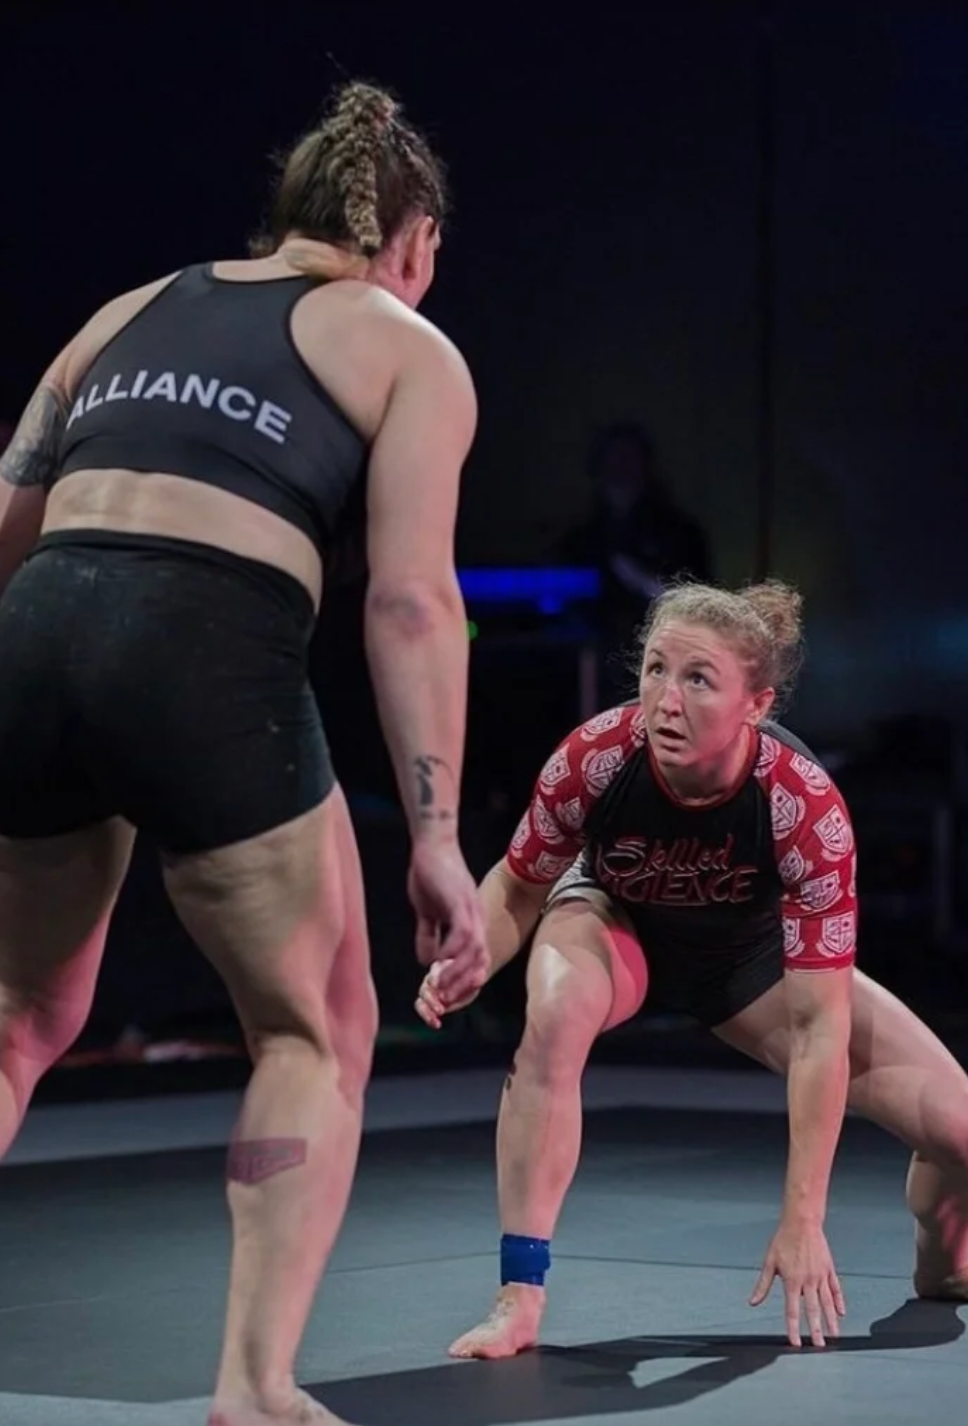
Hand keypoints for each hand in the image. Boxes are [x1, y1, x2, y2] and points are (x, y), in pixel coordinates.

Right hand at [407, 839, 488, 1002]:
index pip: (477, 962)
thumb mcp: (427, 911)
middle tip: (444, 1002)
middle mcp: (477, 920)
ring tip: (439, 988)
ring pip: (474, 952)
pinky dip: (452, 952)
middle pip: (481, 962)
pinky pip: (463, 933)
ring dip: (458, 973)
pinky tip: (437, 962)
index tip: (446, 999)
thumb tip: (426, 961)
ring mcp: (470, 911)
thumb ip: (428, 935)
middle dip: (464, 986)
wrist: (432, 842)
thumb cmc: (429, 873)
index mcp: (471, 924)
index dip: (465, 983)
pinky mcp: (460, 901)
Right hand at [414, 958, 485, 1028]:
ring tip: (436, 1020)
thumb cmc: (472, 973)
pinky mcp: (428, 1002)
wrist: (469, 978)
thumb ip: (477, 978)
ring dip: (427, 1011)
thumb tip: (481, 980)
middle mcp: (431, 978)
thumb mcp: (476, 974)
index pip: (435, 972)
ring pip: (421, 1000)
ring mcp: (428, 990)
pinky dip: (427, 1018)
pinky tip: (437, 1025)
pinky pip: (422, 1009)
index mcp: (442, 966)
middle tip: (441, 1010)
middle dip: (432, 1000)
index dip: (436, 981)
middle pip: (425, 988)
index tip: (440, 992)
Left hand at [750, 1220, 845, 1347]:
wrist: (802, 1222)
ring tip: (834, 1335)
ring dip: (830, 1320)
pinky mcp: (829, 1269)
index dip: (793, 1328)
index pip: (792, 1310)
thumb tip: (753, 1302)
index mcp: (792, 1281)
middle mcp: (808, 1281)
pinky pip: (836, 1289)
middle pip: (812, 1310)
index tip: (795, 1343)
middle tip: (819, 1346)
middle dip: (815, 1330)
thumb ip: (763, 1284)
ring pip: (827, 1303)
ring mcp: (821, 1276)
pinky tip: (841, 1313)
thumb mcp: (769, 1261)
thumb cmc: (784, 1239)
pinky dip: (839, 1301)